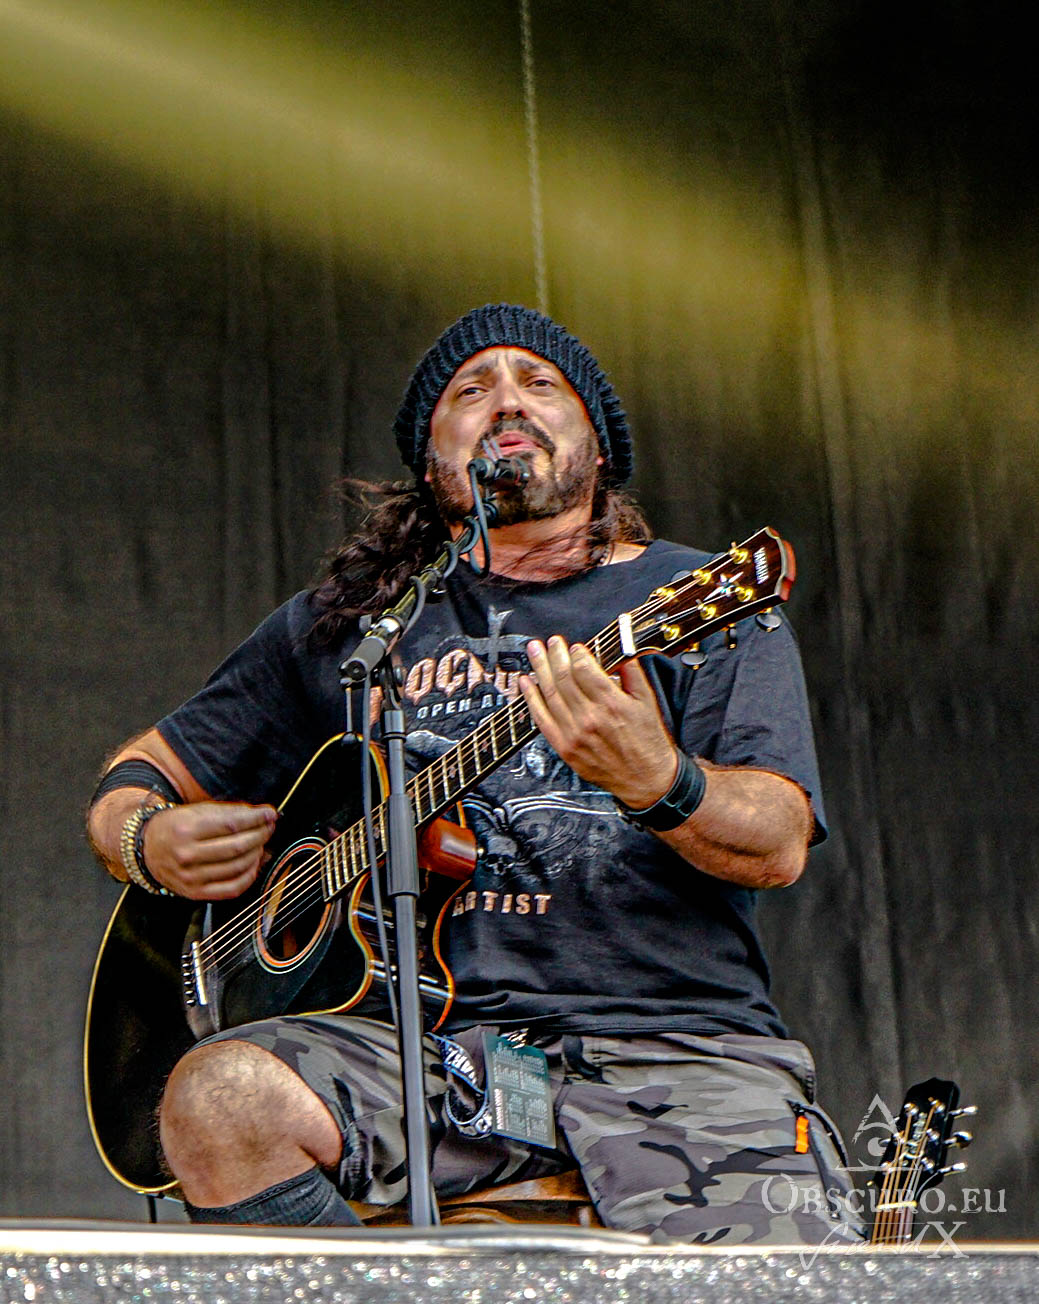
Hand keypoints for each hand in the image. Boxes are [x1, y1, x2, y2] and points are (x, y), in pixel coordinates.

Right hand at [141, 801, 277, 900]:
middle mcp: (187, 855)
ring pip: (238, 867)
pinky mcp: (195, 893)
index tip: (270, 813)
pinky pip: (232, 889)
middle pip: (237, 847)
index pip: (232, 824)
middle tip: (269, 827)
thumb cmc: (176, 827)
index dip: (256, 819)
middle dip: (261, 835)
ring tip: (261, 843)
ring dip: (257, 853)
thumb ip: (230, 812)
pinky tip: (253, 864)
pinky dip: (249, 876)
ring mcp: (191, 877)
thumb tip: (263, 815)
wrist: (147, 849)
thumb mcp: (197, 811)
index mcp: (186, 830)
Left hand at [519, 637, 678, 807]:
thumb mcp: (648, 702)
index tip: (575, 647)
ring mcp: (574, 734)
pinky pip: (542, 719)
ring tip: (534, 652)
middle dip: (555, 655)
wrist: (646, 780)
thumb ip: (632, 674)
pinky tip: (526, 683)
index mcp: (611, 703)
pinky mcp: (565, 748)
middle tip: (551, 642)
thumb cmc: (648, 742)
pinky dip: (531, 699)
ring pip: (550, 694)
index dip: (576, 653)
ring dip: (539, 669)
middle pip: (564, 677)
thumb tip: (619, 652)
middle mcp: (590, 718)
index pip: (584, 668)